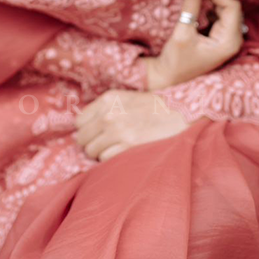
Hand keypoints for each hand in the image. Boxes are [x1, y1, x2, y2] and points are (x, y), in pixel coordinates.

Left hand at [73, 89, 187, 161]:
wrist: (179, 113)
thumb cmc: (152, 107)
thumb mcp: (125, 99)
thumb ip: (104, 109)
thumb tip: (82, 127)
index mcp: (107, 100)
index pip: (79, 122)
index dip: (86, 130)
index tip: (95, 133)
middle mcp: (109, 114)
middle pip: (82, 139)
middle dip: (91, 143)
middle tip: (105, 144)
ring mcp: (118, 131)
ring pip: (92, 151)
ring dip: (101, 153)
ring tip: (116, 148)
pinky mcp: (128, 146)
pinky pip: (105, 159)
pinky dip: (112, 159)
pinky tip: (124, 152)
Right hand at [142, 0, 245, 90]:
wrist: (170, 78)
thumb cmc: (176, 60)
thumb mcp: (182, 32)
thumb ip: (190, 7)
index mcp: (229, 41)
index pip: (232, 7)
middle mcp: (234, 41)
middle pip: (232, 8)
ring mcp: (229, 41)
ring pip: (227, 11)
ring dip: (212, 3)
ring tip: (195, 2)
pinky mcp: (222, 40)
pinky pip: (222, 18)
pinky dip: (211, 11)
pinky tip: (198, 12)